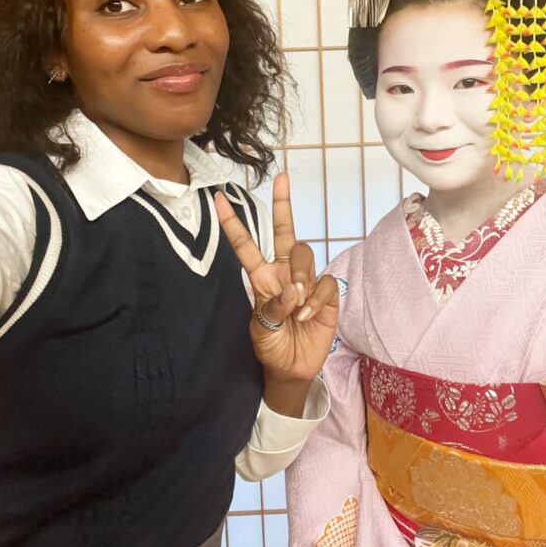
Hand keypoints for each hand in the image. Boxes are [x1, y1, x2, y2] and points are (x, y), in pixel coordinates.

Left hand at [214, 173, 338, 410]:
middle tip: (281, 178)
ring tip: (296, 306)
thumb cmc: (271, 346)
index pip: (245, 245)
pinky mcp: (326, 295)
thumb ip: (272, 308)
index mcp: (261, 278)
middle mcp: (283, 273)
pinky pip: (324, 284)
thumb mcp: (260, 330)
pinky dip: (314, 300)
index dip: (232, 223)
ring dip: (300, 276)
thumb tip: (293, 290)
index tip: (218, 198)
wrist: (291, 369)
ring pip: (304, 255)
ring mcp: (306, 281)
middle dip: (283, 204)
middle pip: (285, 232)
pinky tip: (307, 316)